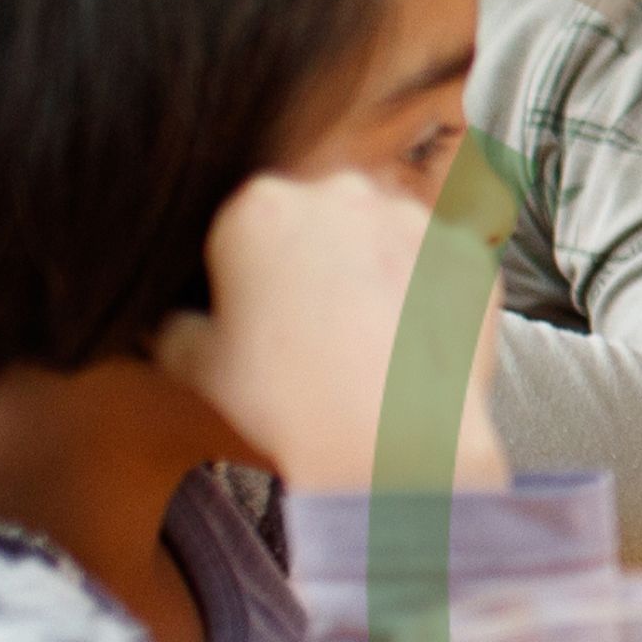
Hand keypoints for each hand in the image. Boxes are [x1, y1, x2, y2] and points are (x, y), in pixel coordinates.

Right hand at [152, 164, 508, 491]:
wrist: (395, 447)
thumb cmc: (291, 408)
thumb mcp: (196, 369)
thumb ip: (174, 328)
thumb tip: (174, 323)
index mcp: (259, 208)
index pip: (246, 225)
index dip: (249, 272)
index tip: (259, 312)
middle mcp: (340, 193)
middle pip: (320, 219)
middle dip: (317, 262)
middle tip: (315, 331)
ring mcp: (412, 218)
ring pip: (384, 235)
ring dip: (375, 271)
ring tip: (367, 342)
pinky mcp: (467, 253)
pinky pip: (440, 265)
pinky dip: (428, 295)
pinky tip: (411, 343)